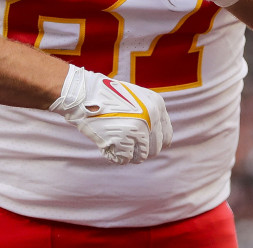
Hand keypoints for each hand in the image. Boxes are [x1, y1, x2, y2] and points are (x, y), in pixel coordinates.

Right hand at [48, 65, 171, 164]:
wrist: (85, 93)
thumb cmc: (107, 95)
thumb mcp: (136, 98)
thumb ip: (149, 115)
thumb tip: (157, 141)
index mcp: (157, 105)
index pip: (166, 137)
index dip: (156, 144)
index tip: (147, 146)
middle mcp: (151, 117)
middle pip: (155, 149)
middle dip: (141, 150)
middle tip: (127, 146)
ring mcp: (138, 129)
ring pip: (141, 156)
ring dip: (129, 154)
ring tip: (117, 144)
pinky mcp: (123, 140)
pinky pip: (125, 159)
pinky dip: (116, 155)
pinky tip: (108, 144)